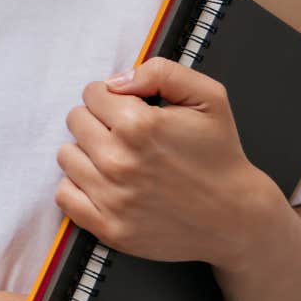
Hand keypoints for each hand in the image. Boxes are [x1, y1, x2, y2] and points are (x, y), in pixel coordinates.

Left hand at [54, 58, 288, 269]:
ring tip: (116, 157)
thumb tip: (117, 81)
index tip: (128, 108)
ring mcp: (112, 198)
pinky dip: (78, 186)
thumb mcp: (208, 97)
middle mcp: (119, 162)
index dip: (111, 96)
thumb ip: (161, 72)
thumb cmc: (220, 155)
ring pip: (67, 156)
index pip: (92, 94)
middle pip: (76, 121)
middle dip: (97, 120)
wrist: (235, 217)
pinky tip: (103, 182)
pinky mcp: (109, 228)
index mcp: (139, 125)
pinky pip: (65, 196)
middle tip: (123, 133)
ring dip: (87, 152)